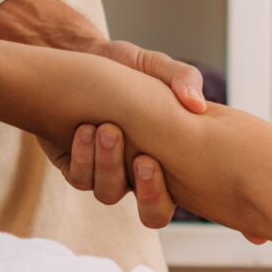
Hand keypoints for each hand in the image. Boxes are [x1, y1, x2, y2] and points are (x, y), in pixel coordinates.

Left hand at [0, 0, 206, 229]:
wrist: (78, 58)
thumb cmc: (124, 66)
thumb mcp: (155, 66)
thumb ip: (182, 77)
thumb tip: (197, 104)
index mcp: (164, 159)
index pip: (174, 198)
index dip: (165, 195)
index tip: (154, 161)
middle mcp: (136, 173)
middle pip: (151, 214)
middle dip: (149, 194)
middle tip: (143, 160)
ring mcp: (105, 172)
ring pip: (109, 193)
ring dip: (109, 165)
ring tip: (107, 129)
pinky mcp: (74, 164)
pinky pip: (80, 178)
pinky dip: (82, 157)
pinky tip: (83, 129)